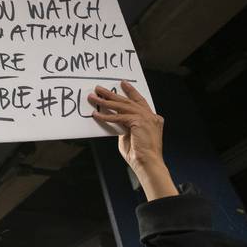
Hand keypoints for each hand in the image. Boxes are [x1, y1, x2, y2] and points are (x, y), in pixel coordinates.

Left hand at [88, 82, 176, 200]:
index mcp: (152, 118)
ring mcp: (146, 118)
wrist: (148, 163)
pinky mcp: (139, 122)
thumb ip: (124, 126)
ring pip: (122, 106)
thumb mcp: (130, 136)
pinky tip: (96, 115)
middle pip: (128, 101)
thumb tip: (114, 120)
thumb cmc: (139, 154)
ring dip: (106, 102)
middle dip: (112, 94)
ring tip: (94, 98)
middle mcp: (151, 116)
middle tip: (100, 88)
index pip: (139, 101)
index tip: (122, 83)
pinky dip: (106, 116)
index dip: (130, 92)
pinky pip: (119, 117)